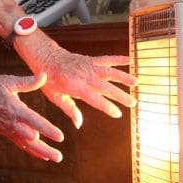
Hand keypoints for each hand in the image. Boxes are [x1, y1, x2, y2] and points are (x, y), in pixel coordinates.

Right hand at [0, 69, 64, 161]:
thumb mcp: (8, 81)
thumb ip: (27, 82)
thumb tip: (44, 75)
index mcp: (14, 109)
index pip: (35, 121)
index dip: (48, 130)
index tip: (60, 137)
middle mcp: (12, 123)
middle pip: (32, 140)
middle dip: (46, 148)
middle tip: (59, 157)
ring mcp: (8, 129)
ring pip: (27, 145)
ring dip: (41, 152)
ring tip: (55, 158)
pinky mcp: (5, 132)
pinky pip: (20, 144)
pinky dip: (31, 150)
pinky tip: (42, 155)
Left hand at [16, 38, 134, 128]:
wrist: (46, 58)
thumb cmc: (49, 80)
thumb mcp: (56, 97)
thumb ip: (70, 110)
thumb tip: (79, 124)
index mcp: (74, 86)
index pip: (94, 98)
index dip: (106, 106)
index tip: (117, 113)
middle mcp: (83, 75)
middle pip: (105, 86)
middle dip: (120, 95)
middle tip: (133, 103)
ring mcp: (88, 66)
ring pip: (109, 72)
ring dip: (123, 77)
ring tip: (136, 83)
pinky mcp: (90, 60)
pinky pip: (106, 59)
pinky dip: (118, 59)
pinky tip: (129, 61)